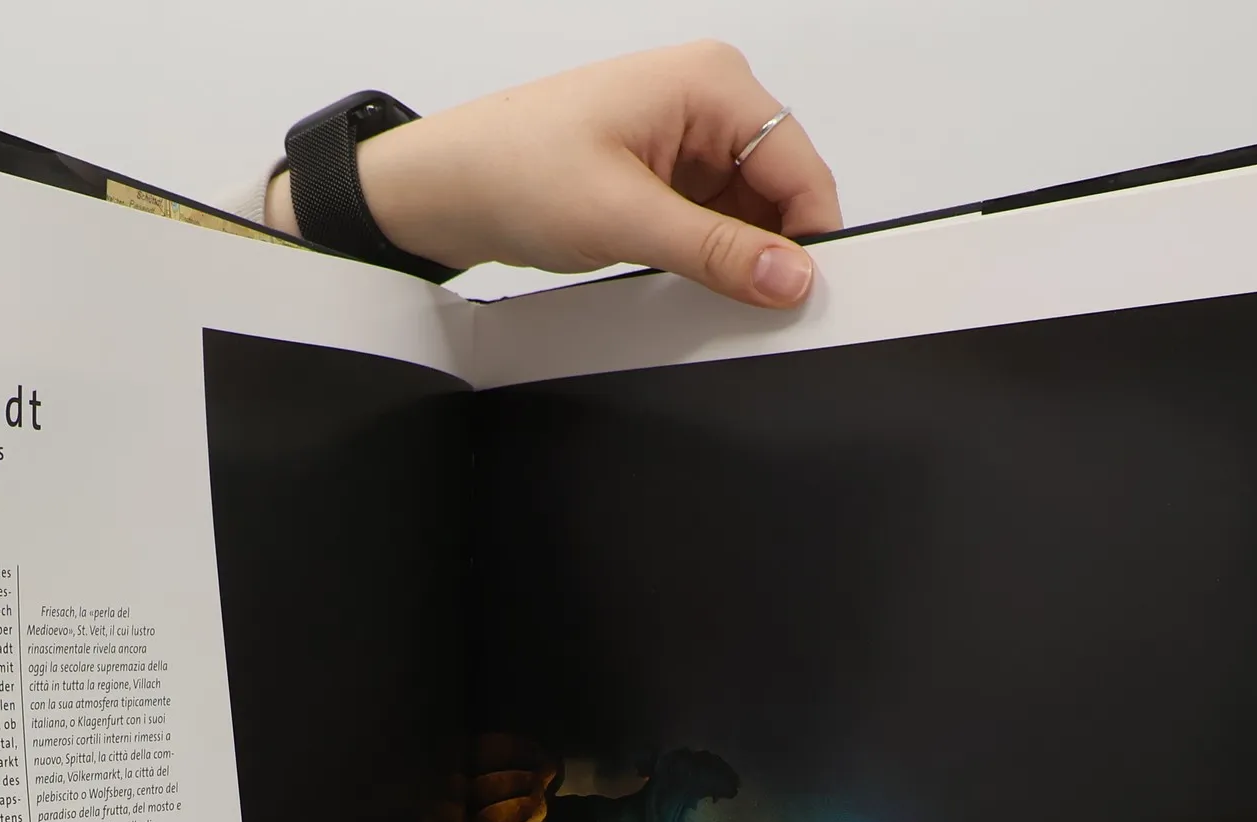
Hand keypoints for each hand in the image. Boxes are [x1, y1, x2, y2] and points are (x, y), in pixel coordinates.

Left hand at [267, 43, 841, 308]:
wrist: (445, 188)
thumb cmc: (512, 169)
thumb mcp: (625, 218)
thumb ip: (717, 253)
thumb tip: (788, 277)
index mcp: (710, 82)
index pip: (801, 166)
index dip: (810, 237)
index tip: (804, 298)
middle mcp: (706, 100)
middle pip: (781, 192)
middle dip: (768, 251)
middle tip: (744, 305)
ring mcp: (686, 139)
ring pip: (749, 215)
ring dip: (732, 258)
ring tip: (686, 282)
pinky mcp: (666, 176)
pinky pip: (714, 224)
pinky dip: (707, 258)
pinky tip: (677, 277)